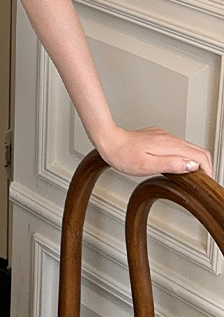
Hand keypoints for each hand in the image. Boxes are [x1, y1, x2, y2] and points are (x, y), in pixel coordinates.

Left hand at [94, 124, 213, 177]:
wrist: (108, 141)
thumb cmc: (123, 155)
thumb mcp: (147, 165)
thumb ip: (171, 164)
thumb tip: (192, 165)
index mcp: (168, 145)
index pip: (199, 155)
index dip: (207, 169)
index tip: (205, 181)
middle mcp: (168, 138)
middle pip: (198, 150)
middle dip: (204, 166)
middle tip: (200, 180)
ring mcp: (163, 135)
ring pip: (188, 147)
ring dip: (193, 161)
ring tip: (189, 176)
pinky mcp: (158, 136)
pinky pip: (177, 145)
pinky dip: (183, 155)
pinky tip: (175, 164)